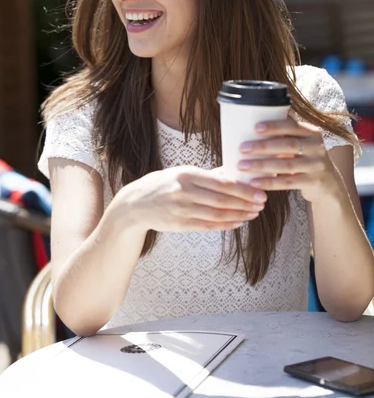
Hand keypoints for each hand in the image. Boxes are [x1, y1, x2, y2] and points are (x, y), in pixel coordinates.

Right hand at [115, 165, 267, 232]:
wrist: (135, 204)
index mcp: (186, 175)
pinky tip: (238, 222)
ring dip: (239, 214)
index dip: (242, 188)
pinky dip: (225, 224)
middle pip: (221, 199)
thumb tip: (233, 171)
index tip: (259, 190)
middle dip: (245, 202)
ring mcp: (181, 209)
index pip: (221, 182)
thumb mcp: (182, 174)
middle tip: (262, 203)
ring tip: (254, 213)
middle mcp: (184, 191)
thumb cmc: (163, 185)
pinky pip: (207, 225)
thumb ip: (208, 175)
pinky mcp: (179, 224)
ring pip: (216, 214)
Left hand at [238, 119, 339, 201]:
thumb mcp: (300, 146)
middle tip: (242, 148)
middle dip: (263, 146)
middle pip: (288, 145)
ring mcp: (317, 165)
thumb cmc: (304, 160)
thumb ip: (283, 138)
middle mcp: (317, 147)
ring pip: (286, 164)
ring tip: (242, 166)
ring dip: (262, 165)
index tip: (255, 128)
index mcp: (312, 133)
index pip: (292, 126)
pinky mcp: (314, 182)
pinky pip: (288, 182)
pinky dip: (269, 182)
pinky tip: (254, 182)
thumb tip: (247, 130)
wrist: (329, 185)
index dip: (274, 126)